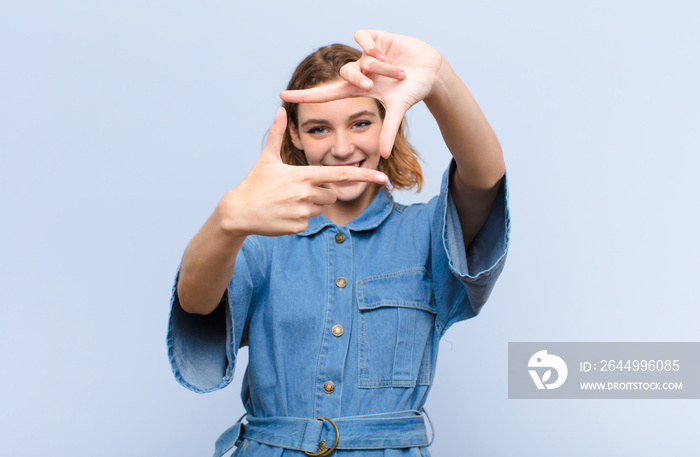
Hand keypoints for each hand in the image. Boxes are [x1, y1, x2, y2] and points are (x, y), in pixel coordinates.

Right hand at [217, 107, 387, 235]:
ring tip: (287, 202)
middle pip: (331, 195)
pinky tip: (283, 214)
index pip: (340, 175)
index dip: (364, 175)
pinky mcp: (298, 227)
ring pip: (321, 209)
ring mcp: (303, 212)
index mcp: (303, 175)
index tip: (382, 177)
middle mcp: (306, 194)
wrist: (238, 212)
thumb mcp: (266, 158)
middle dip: (320, 193)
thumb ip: (277, 133)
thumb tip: (280, 108)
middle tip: (296, 191)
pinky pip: (309, 222)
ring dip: (310, 206)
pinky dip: (299, 219)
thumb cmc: (254, 183)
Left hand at [280, 30, 443, 157]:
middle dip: (358, 80)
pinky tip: (386, 54)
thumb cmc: (413, 91)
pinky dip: (372, 48)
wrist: (432, 71)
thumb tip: (385, 156)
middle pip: (346, 74)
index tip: (282, 96)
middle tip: (370, 85)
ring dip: (378, 68)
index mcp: (358, 89)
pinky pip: (363, 38)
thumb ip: (390, 131)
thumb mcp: (399, 110)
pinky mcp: (375, 38)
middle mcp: (359, 71)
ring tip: (396, 73)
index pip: (325, 93)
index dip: (305, 96)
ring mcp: (366, 54)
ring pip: (361, 59)